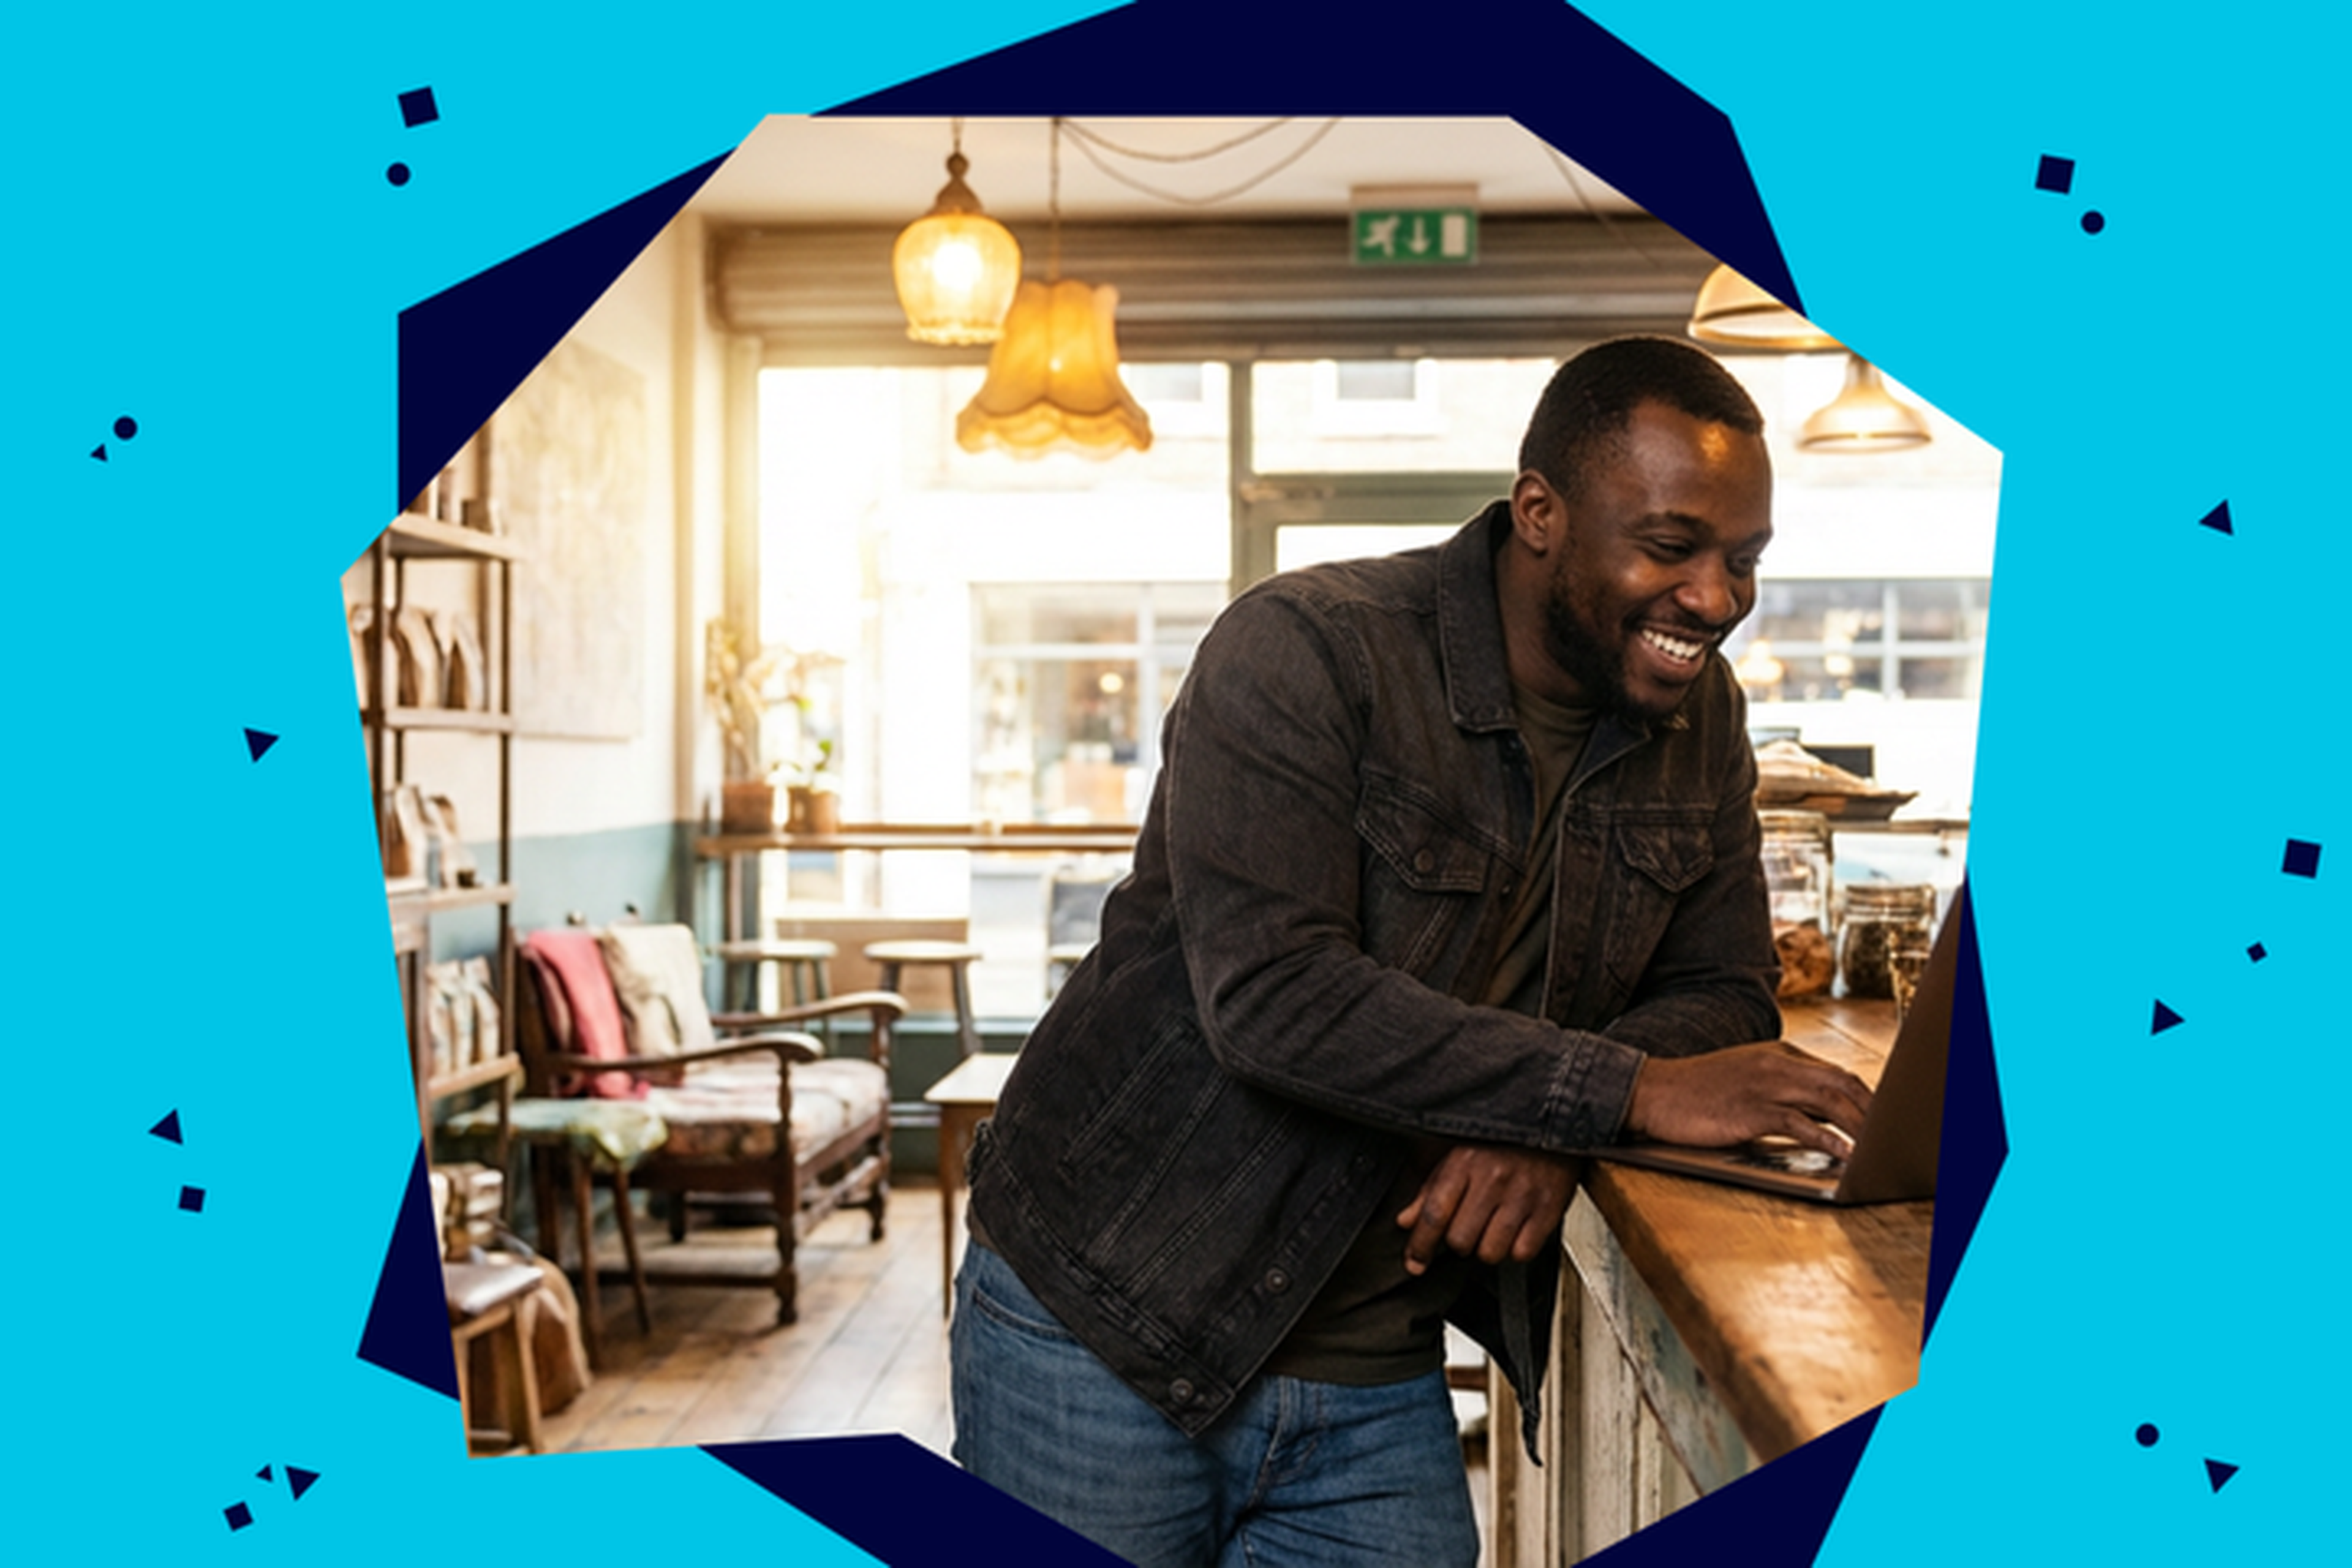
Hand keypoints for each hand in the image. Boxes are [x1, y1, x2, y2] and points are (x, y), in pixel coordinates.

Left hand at [1395, 1144, 1583, 1275]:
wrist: (1552, 1122)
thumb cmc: (1502, 1140)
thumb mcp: (1458, 1153)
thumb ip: (1429, 1189)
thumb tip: (1406, 1221)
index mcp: (1464, 1161)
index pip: (1434, 1214)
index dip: (1420, 1245)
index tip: (1415, 1263)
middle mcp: (1492, 1178)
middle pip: (1460, 1240)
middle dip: (1459, 1241)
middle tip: (1469, 1226)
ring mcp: (1522, 1194)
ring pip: (1490, 1252)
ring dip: (1487, 1248)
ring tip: (1493, 1227)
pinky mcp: (1549, 1208)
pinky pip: (1522, 1253)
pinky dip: (1516, 1249)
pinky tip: (1516, 1229)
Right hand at [1624, 1041, 1871, 1158]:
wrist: (1651, 1091)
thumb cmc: (1695, 1092)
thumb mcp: (1744, 1079)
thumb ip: (1781, 1088)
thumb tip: (1819, 1115)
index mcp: (1779, 1055)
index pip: (1836, 1074)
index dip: (1868, 1098)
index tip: (1887, 1120)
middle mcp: (1778, 1064)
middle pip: (1843, 1084)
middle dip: (1876, 1110)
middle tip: (1898, 1136)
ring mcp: (1766, 1085)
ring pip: (1830, 1101)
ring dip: (1862, 1126)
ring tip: (1883, 1148)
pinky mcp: (1752, 1110)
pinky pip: (1801, 1125)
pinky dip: (1829, 1141)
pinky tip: (1846, 1156)